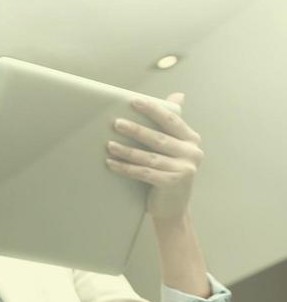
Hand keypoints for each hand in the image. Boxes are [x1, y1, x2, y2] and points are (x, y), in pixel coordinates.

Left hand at [106, 92, 201, 221]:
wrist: (173, 206)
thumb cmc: (169, 171)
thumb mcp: (175, 147)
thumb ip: (173, 123)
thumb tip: (178, 95)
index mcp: (192, 140)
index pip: (171, 120)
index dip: (153, 109)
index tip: (133, 101)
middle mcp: (192, 153)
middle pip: (159, 138)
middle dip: (136, 130)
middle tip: (115, 123)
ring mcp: (185, 169)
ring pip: (149, 157)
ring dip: (127, 151)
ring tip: (108, 145)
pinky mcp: (173, 183)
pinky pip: (144, 173)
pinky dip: (126, 168)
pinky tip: (111, 163)